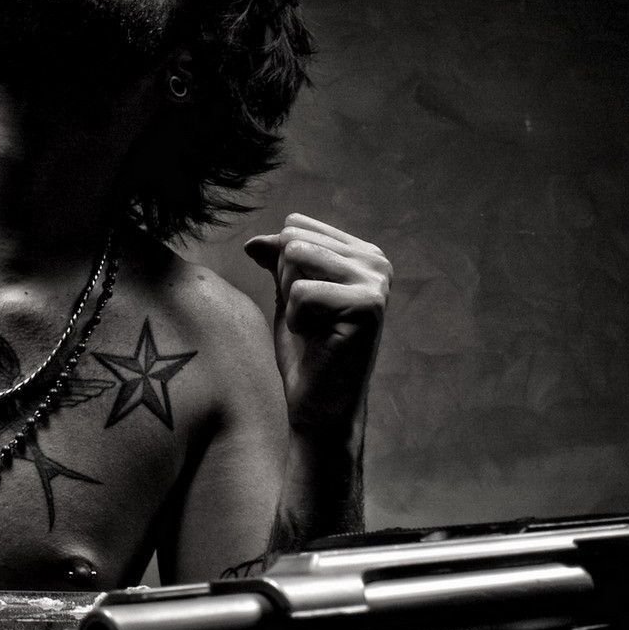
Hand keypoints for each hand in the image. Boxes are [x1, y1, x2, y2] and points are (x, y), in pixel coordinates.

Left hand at [245, 214, 388, 441]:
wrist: (319, 404)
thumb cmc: (305, 351)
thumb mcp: (288, 295)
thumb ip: (277, 262)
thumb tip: (252, 241)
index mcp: (361, 253)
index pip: (296, 225)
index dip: (282, 264)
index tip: (304, 302)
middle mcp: (376, 261)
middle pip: (293, 239)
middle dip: (286, 281)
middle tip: (308, 318)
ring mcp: (376, 282)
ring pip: (296, 257)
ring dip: (291, 297)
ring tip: (312, 325)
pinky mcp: (368, 306)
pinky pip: (301, 292)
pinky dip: (296, 319)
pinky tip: (316, 338)